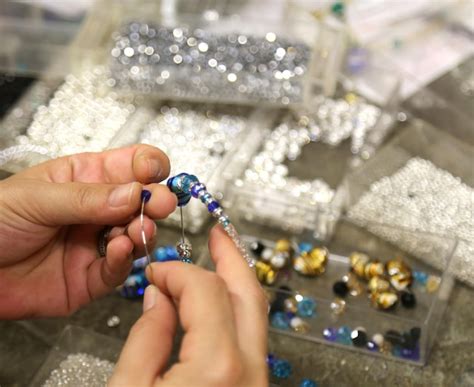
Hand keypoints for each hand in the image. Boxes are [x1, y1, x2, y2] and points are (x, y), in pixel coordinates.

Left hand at [0, 145, 176, 318]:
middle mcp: (97, 210)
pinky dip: (123, 260)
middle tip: (160, 204)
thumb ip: (87, 198)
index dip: (148, 165)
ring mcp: (96, 243)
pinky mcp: (91, 277)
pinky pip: (117, 269)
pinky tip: (119, 250)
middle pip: (141, 201)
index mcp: (85, 178)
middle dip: (155, 200)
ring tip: (137, 229)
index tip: (155, 172)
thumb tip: (135, 192)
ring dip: (142, 231)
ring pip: (135, 235)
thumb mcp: (36, 198)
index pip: (129, 165)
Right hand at [110, 226, 268, 386]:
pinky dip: (234, 310)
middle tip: (219, 235)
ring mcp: (257, 380)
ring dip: (236, 281)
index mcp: (218, 366)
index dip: (178, 271)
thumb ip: (146, 337)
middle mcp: (249, 370)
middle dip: (232, 257)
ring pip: (255, 314)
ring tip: (222, 257)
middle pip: (248, 294)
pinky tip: (217, 301)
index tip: (156, 272)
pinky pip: (250, 337)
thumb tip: (159, 297)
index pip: (205, 289)